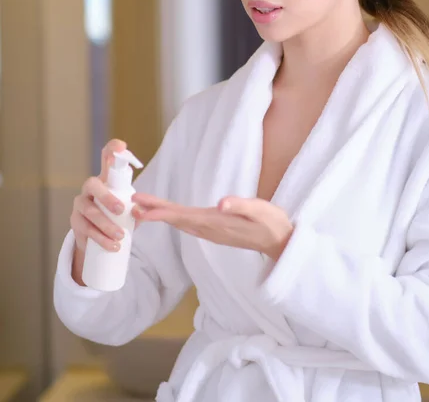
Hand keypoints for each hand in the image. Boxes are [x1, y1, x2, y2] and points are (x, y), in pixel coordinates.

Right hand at [71, 138, 131, 252]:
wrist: (96, 235)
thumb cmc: (115, 214)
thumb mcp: (128, 205)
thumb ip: (139, 203)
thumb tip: (144, 208)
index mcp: (104, 180)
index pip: (106, 159)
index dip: (112, 150)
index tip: (121, 147)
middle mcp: (89, 189)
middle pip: (93, 185)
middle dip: (107, 197)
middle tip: (121, 209)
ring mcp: (80, 205)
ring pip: (89, 212)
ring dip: (106, 225)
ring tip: (120, 236)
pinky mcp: (75, 223)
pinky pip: (85, 230)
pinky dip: (100, 239)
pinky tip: (112, 246)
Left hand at [132, 194, 293, 260]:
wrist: (279, 242)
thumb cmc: (272, 223)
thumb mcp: (261, 210)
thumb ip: (241, 206)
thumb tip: (221, 203)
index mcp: (218, 223)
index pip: (184, 217)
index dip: (162, 213)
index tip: (143, 209)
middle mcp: (210, 229)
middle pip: (177, 220)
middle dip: (155, 211)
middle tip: (133, 202)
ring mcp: (212, 232)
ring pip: (181, 223)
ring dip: (162, 215)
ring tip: (143, 207)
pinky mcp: (215, 231)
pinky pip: (189, 225)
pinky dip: (174, 218)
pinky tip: (168, 214)